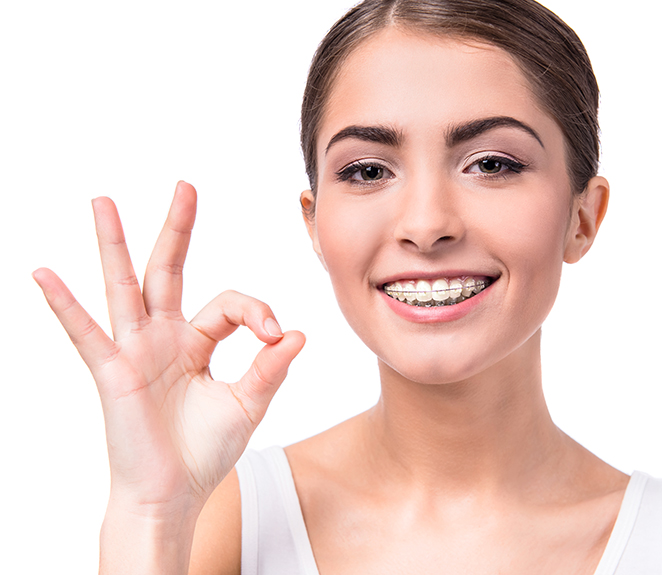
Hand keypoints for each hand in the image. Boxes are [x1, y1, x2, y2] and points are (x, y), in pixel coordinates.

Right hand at [33, 182, 304, 516]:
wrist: (173, 494)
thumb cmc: (205, 451)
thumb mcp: (247, 404)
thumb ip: (270, 368)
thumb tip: (299, 333)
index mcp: (196, 342)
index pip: (228, 303)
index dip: (257, 311)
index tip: (277, 335)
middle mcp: (163, 337)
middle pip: (170, 271)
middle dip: (178, 229)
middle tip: (186, 186)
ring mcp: (135, 350)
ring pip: (125, 286)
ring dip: (115, 243)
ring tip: (103, 201)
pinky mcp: (113, 372)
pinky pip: (85, 333)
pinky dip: (64, 305)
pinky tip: (44, 273)